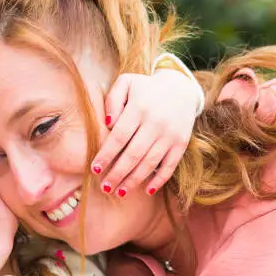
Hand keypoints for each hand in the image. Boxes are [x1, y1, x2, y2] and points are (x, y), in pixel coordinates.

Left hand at [91, 70, 199, 196]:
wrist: (181, 88)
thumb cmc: (145, 88)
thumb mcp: (126, 83)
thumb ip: (113, 99)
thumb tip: (108, 123)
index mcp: (139, 108)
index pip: (119, 137)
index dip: (106, 155)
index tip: (95, 169)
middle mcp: (156, 123)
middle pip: (133, 154)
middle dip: (117, 173)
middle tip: (105, 187)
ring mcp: (170, 135)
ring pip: (150, 163)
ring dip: (134, 180)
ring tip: (119, 192)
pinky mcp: (181, 143)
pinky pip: (170, 166)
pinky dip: (159, 180)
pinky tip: (146, 190)